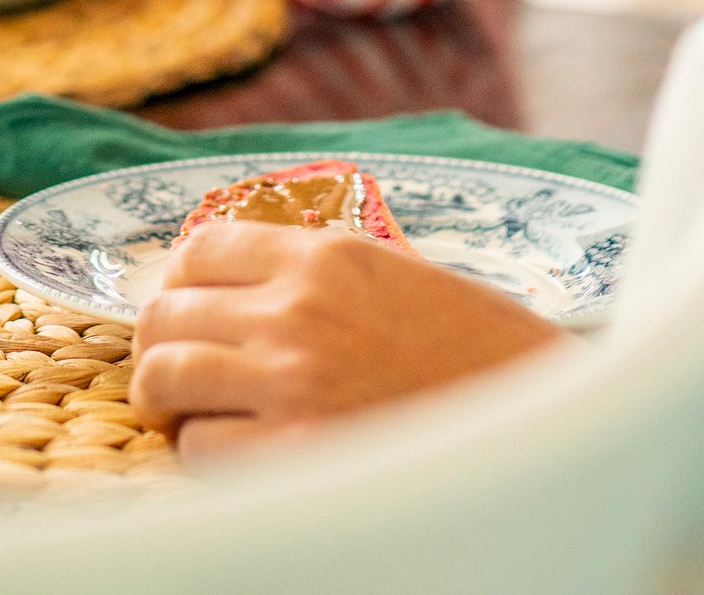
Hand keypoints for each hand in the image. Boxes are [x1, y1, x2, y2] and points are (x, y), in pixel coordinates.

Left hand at [129, 224, 561, 464]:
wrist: (545, 423)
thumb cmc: (478, 353)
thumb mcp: (397, 278)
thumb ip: (319, 274)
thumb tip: (239, 287)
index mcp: (328, 255)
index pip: (202, 246)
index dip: (177, 278)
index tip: (180, 303)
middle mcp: (297, 309)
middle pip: (168, 311)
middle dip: (158, 340)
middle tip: (168, 365)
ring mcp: (291, 383)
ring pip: (166, 376)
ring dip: (167, 398)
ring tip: (180, 413)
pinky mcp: (294, 458)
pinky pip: (200, 451)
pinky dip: (204, 455)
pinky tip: (236, 455)